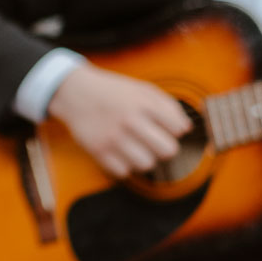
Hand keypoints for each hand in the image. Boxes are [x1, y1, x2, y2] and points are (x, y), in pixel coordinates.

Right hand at [47, 62, 191, 178]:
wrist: (75, 92)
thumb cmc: (114, 92)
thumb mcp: (142, 89)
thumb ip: (168, 105)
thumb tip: (186, 129)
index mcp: (143, 103)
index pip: (177, 128)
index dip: (175, 130)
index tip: (165, 127)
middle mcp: (129, 120)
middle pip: (167, 151)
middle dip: (165, 148)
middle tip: (155, 142)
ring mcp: (113, 137)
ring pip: (147, 164)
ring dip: (145, 158)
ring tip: (136, 147)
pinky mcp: (98, 150)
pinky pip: (124, 171)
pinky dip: (124, 164)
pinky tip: (119, 152)